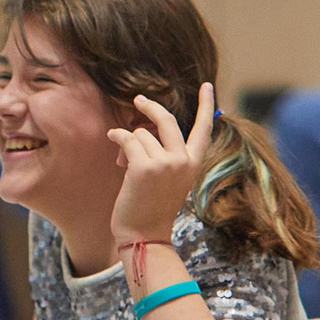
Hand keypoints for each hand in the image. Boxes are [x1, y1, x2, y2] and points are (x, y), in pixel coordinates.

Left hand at [107, 82, 214, 251]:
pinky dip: (116, 137)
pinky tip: (112, 139)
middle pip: (167, 119)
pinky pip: (127, 138)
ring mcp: (165, 163)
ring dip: (128, 142)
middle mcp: (183, 161)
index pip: (205, 128)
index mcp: (194, 163)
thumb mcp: (168, 178)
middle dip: (150, 107)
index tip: (207, 85)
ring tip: (123, 162)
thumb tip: (145, 126)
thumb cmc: (152, 206)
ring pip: (142, 133)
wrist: (143, 234)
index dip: (206, 105)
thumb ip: (165, 153)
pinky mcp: (144, 167)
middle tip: (138, 100)